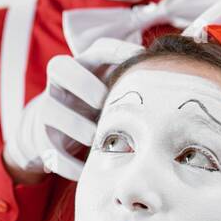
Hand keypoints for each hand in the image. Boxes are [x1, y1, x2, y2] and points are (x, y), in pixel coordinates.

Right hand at [3, 37, 139, 181]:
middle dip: (83, 83)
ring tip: (96, 139)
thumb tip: (178, 71)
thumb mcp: (111, 89)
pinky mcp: (42, 139)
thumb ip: (132, 82)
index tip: (139, 62)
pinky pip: (51, 150)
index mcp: (83, 66)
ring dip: (77, 126)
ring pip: (51, 110)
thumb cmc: (96, 106)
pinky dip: (69, 163)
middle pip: (59, 66)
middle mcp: (60, 83)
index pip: (96, 49)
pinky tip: (87, 171)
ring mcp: (48, 110)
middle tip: (102, 102)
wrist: (56, 130)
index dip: (116, 52)